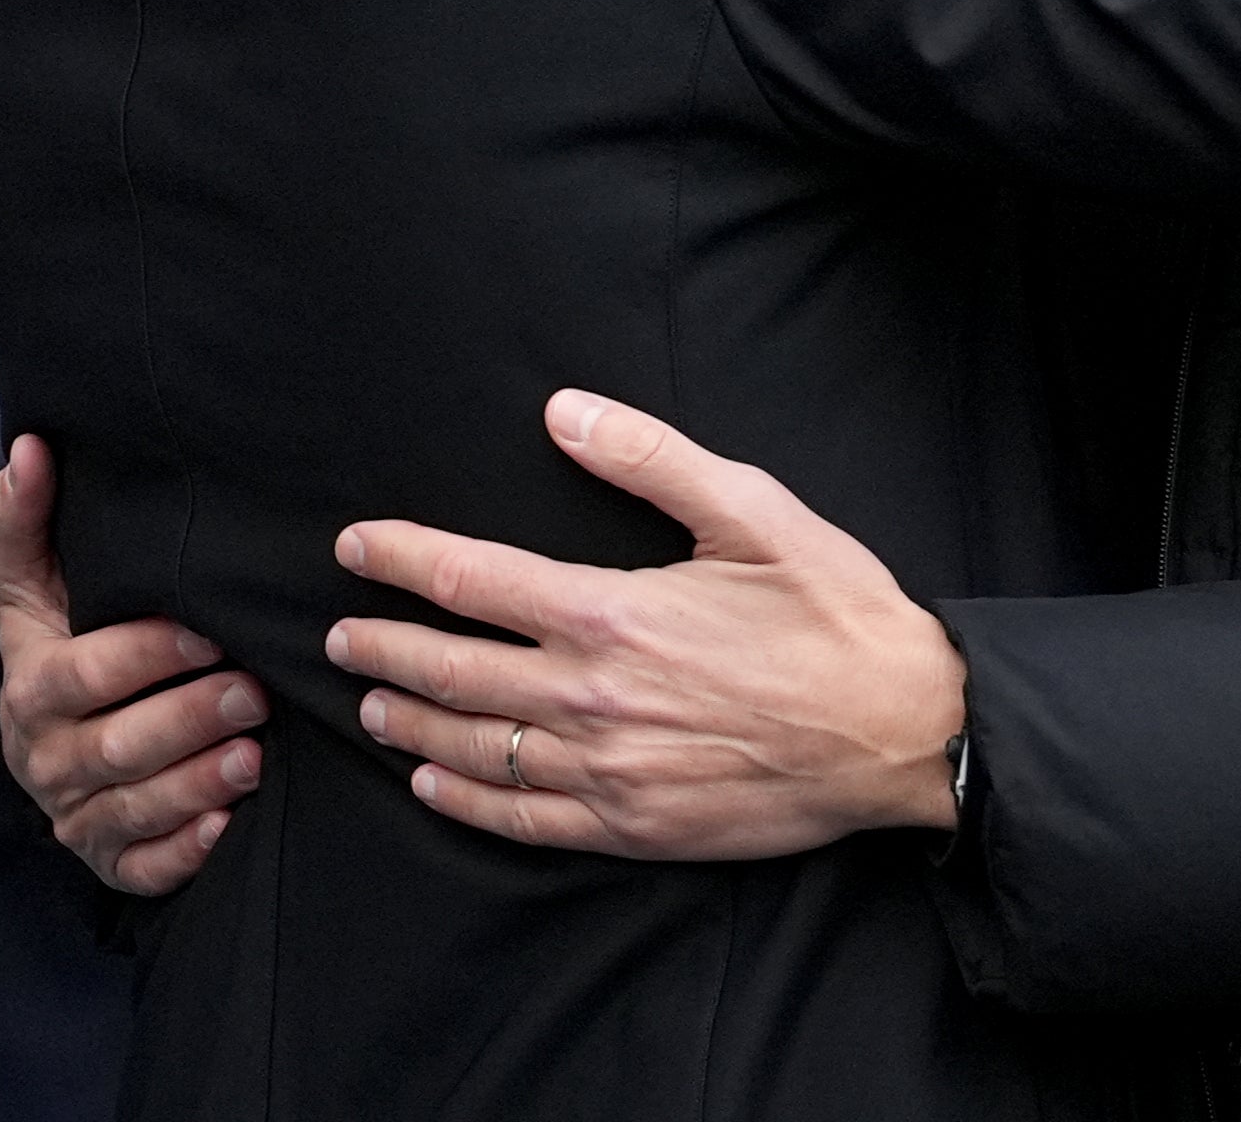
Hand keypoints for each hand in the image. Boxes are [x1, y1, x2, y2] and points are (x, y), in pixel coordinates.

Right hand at [0, 435, 266, 895]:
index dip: (144, 655)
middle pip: (116, 746)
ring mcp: (77, 815)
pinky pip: (146, 868)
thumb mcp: (37, 579)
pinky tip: (230, 822)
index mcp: (29, 685)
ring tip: (258, 753)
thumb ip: (25, 517)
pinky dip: (188, 847)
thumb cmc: (67, 634)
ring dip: (199, 783)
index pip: (78, 675)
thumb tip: (30, 448)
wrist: (69, 731)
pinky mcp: (112, 862)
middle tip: (256, 692)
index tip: (208, 629)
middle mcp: (44, 757)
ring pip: (137, 809)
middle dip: (188, 719)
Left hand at [327, 390, 965, 860]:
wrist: (903, 732)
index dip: (401, 559)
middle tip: (338, 630)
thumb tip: (563, 413)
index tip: (354, 546)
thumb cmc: (836, 614)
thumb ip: (651, 458)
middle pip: (452, 668)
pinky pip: (521, 819)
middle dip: (384, 643)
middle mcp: (593, 697)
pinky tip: (431, 782)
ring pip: (473, 747)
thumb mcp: (754, 511)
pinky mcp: (632, 827)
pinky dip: (463, 800)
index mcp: (613, 613)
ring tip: (368, 697)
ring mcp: (608, 771)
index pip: (471, 580)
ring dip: (409, 718)